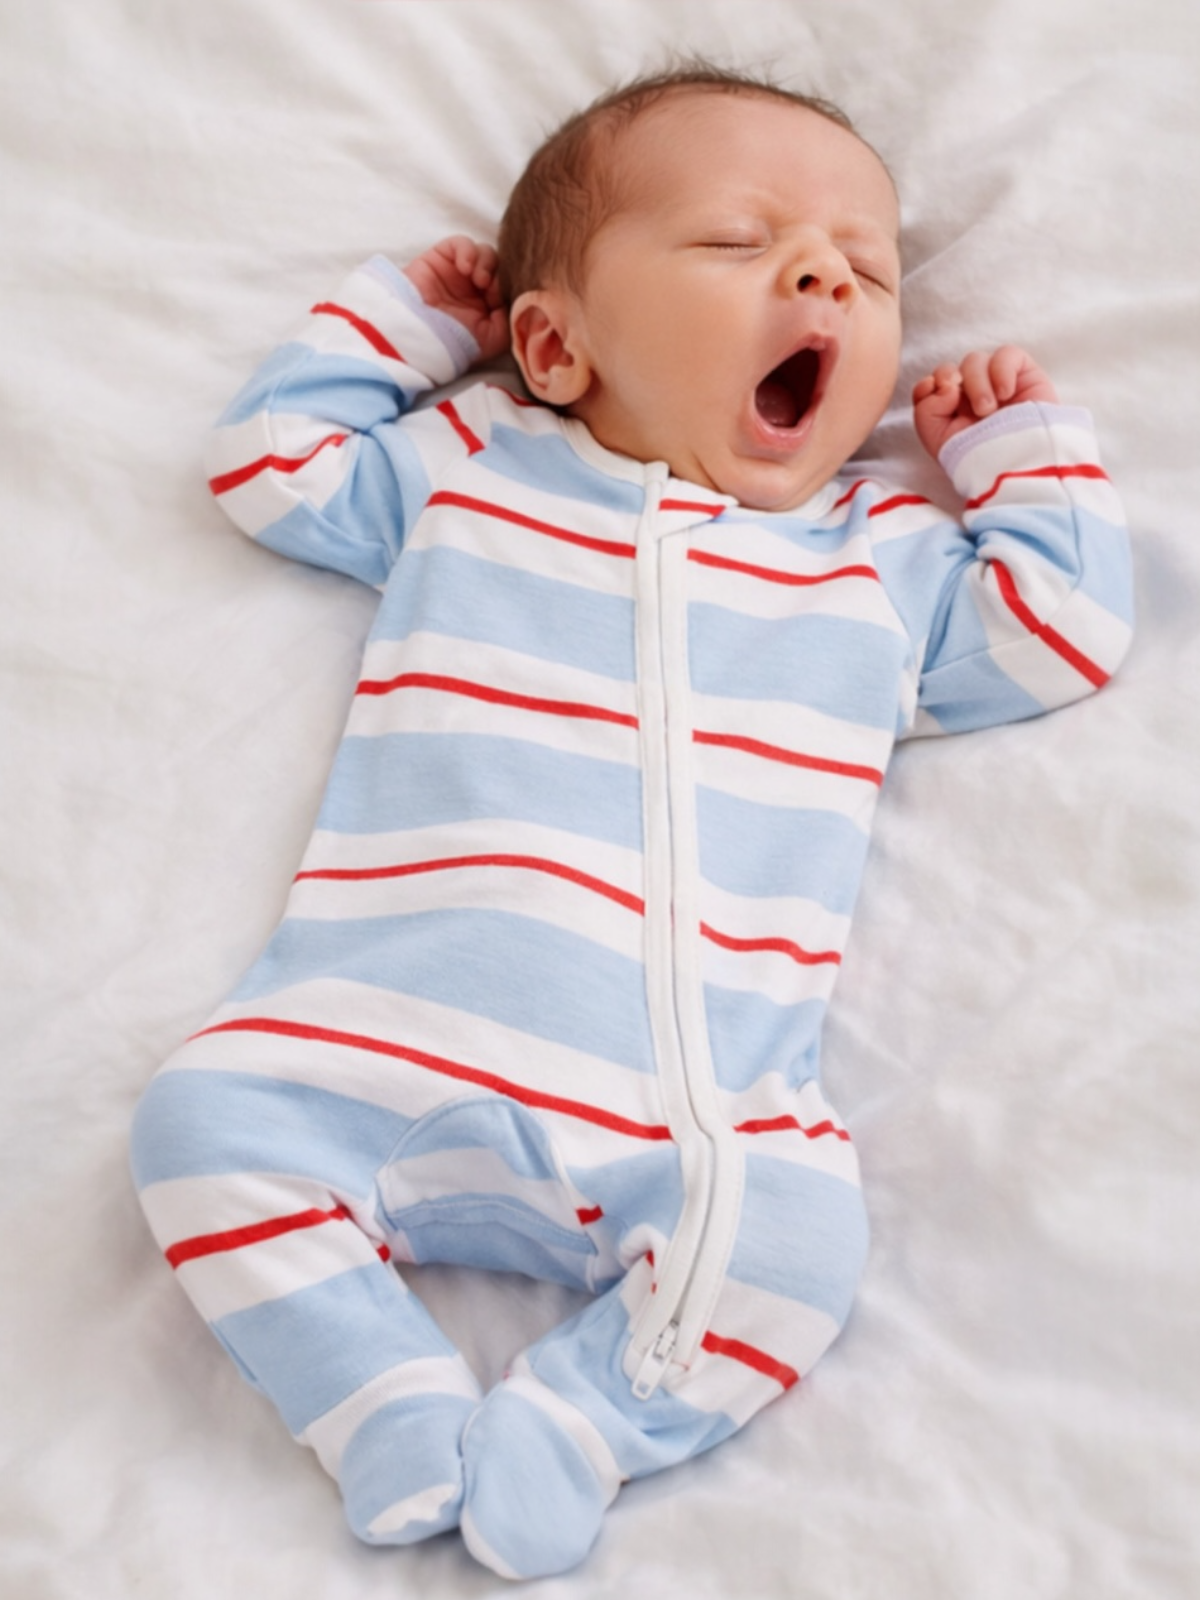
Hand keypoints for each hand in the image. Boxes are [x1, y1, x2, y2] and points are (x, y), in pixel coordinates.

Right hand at [403, 235, 509, 362]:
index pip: (509, 284)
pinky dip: (468, 251)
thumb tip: (517, 298)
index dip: (511, 287)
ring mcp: (458, 273)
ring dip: (487, 263)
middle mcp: (475, 289)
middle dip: (500, 275)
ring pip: (485, 252)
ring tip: (478, 280)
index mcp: (488, 306)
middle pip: (500, 266)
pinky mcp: (441, 258)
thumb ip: (511, 318)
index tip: (502, 300)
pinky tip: (465, 268)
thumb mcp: (494, 339)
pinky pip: (462, 243)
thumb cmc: (456, 342)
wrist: (421, 335)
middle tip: (490, 290)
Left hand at [912, 346, 1057, 456]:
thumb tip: (948, 386)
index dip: (926, 385)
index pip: (932, 386)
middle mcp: (973, 398)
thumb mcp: (938, 441)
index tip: (929, 390)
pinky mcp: (1025, 376)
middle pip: (951, 369)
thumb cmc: (979, 457)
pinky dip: (1001, 370)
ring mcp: (997, 385)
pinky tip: (1005, 393)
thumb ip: (925, 410)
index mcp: (952, 413)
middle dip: (947, 376)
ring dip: (976, 383)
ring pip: (975, 360)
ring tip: (987, 410)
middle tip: (955, 396)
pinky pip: (1007, 354)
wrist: (1016, 463)